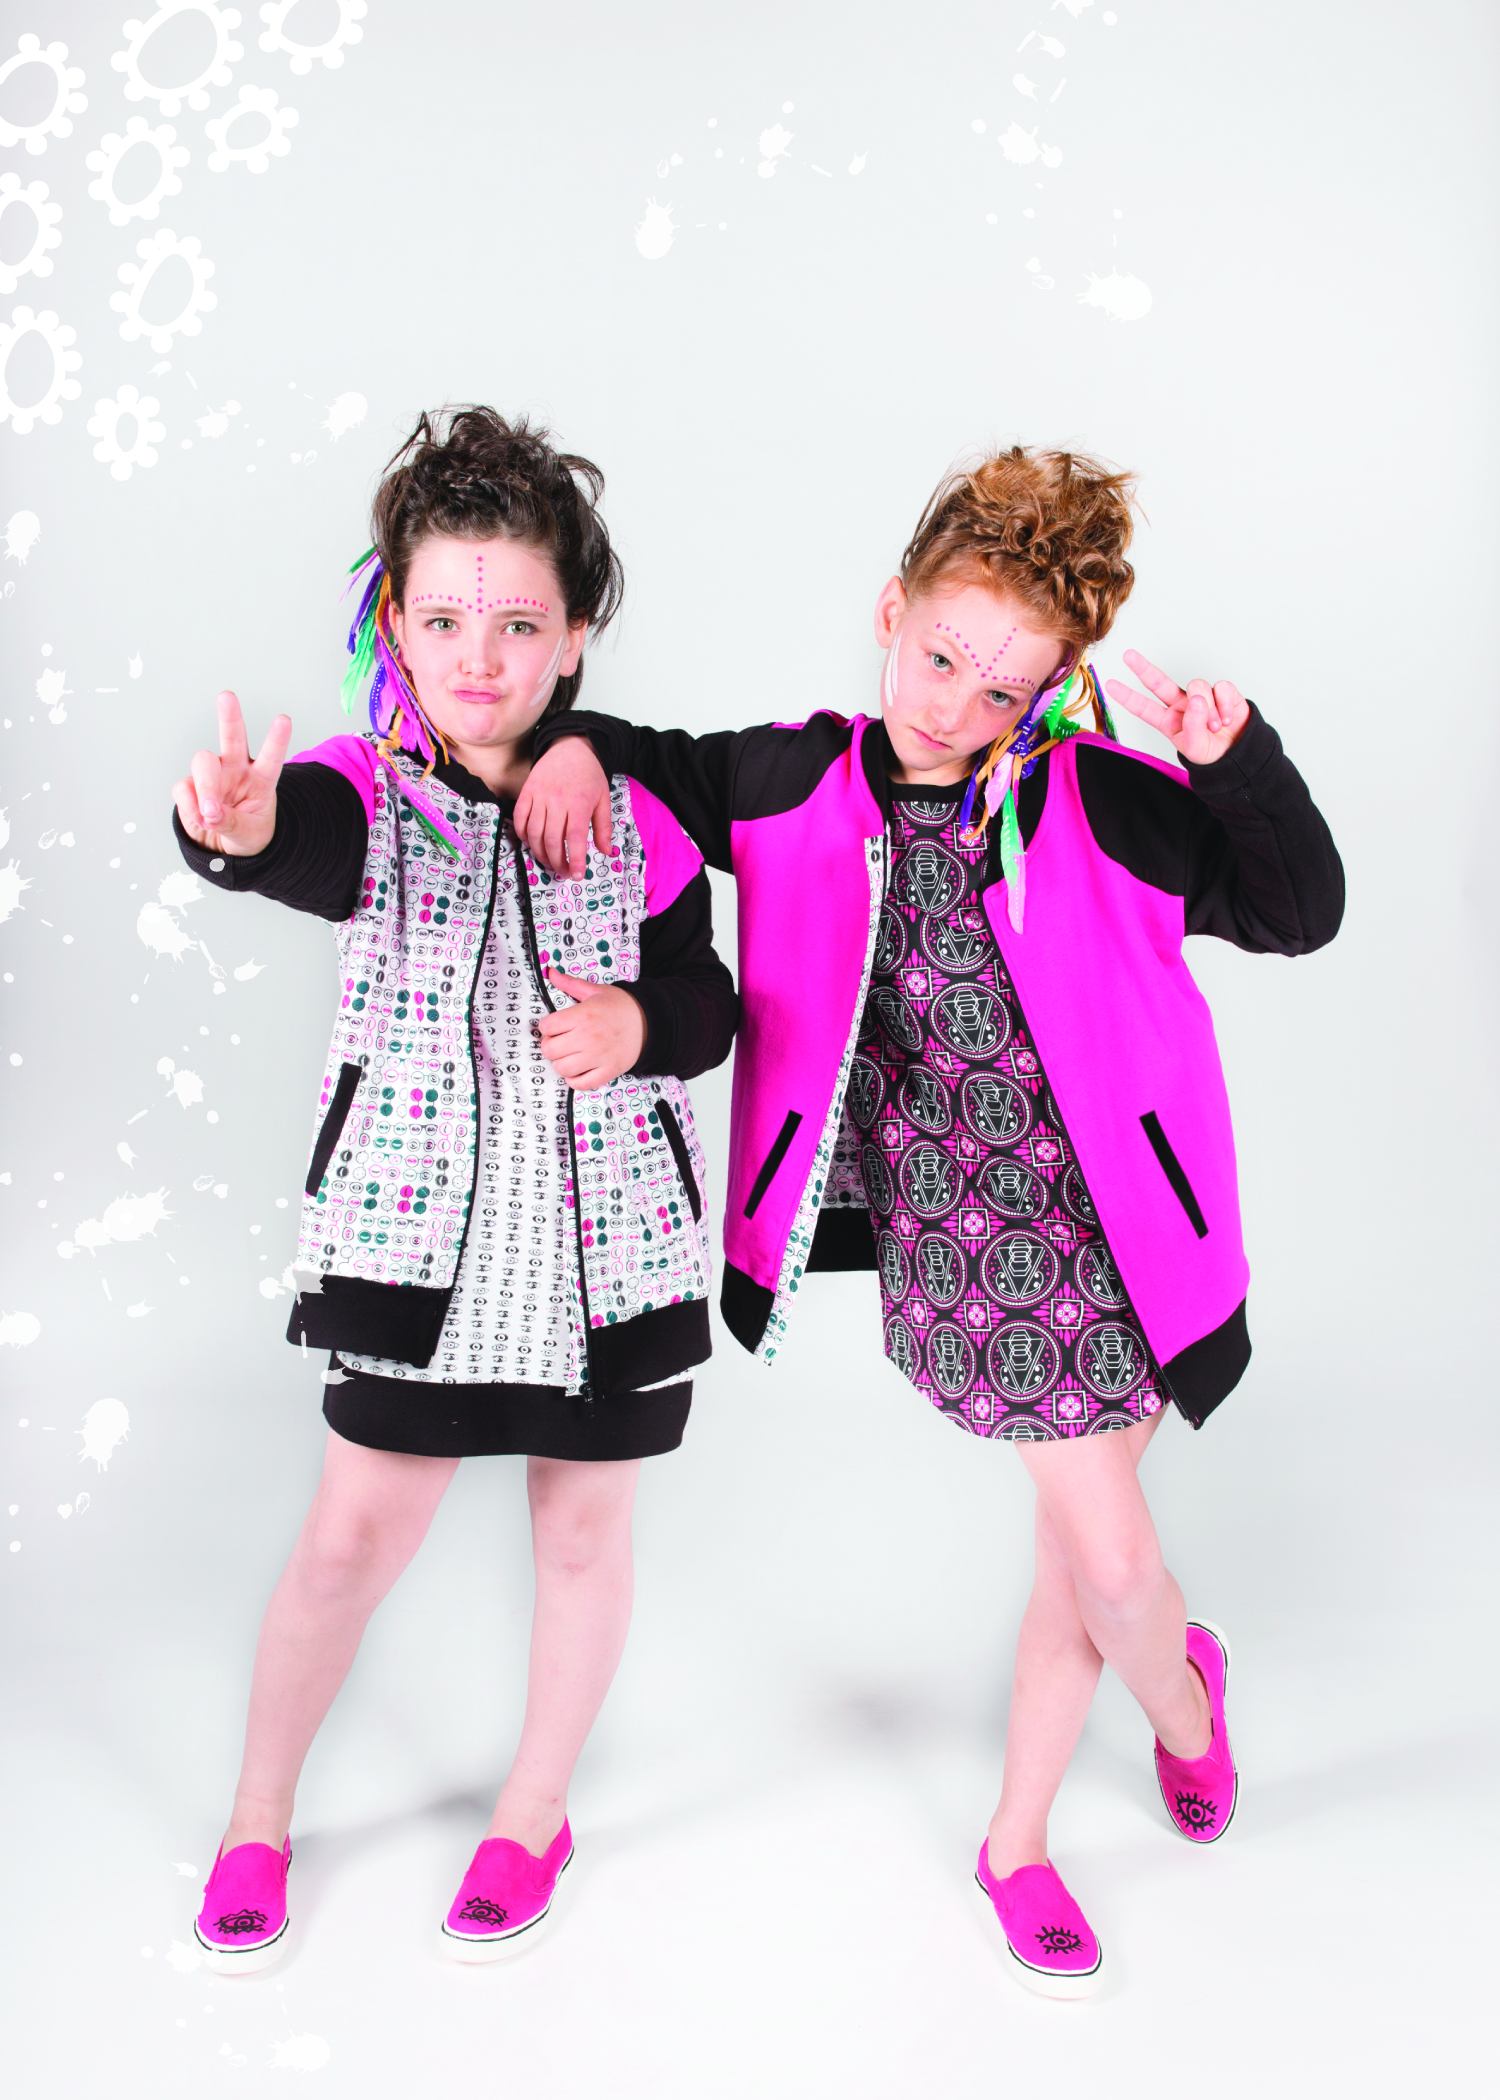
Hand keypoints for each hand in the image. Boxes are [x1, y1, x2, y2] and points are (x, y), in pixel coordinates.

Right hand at [174, 691, 291, 855]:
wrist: (223, 846)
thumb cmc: (245, 833)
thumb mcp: (249, 835)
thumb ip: (233, 823)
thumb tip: (210, 813)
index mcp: (261, 778)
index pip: (271, 756)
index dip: (277, 739)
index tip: (283, 719)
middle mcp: (236, 769)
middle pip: (232, 737)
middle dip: (229, 717)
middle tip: (226, 696)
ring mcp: (212, 775)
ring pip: (203, 761)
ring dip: (206, 787)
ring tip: (211, 813)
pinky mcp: (189, 787)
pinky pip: (184, 789)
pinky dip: (190, 807)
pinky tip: (201, 820)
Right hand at [514, 737, 611, 876]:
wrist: (571, 747)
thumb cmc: (589, 775)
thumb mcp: (603, 799)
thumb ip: (604, 827)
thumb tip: (606, 852)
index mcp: (579, 803)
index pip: (575, 838)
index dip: (575, 860)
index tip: (577, 875)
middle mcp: (557, 800)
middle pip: (552, 840)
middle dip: (557, 862)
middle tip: (564, 872)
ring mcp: (539, 796)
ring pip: (534, 833)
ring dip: (540, 853)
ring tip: (549, 862)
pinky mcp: (527, 792)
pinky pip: (520, 819)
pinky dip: (523, 836)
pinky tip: (532, 844)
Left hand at [537, 969, 644, 1090]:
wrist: (651, 1021)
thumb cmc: (621, 1006)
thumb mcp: (595, 991)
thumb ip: (570, 983)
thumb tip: (550, 972)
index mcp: (583, 1016)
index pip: (546, 1026)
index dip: (547, 1026)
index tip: (554, 1026)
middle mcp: (588, 1037)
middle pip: (550, 1050)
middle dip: (551, 1045)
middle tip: (560, 1041)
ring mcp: (598, 1057)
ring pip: (562, 1069)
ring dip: (561, 1063)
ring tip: (569, 1055)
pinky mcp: (608, 1071)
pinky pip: (582, 1084)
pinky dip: (575, 1080)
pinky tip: (578, 1070)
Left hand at [1105, 651, 1249, 765]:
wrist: (1238, 753)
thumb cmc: (1210, 752)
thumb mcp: (1195, 747)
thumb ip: (1192, 726)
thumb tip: (1197, 700)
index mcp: (1168, 721)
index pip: (1145, 708)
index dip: (1128, 697)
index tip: (1110, 685)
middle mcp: (1181, 704)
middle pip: (1159, 682)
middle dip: (1144, 668)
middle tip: (1128, 655)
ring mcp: (1201, 696)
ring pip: (1197, 687)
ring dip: (1208, 709)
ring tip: (1215, 726)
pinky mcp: (1222, 691)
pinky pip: (1221, 688)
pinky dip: (1225, 705)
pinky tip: (1227, 718)